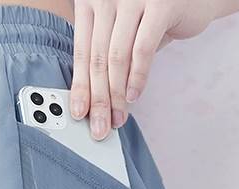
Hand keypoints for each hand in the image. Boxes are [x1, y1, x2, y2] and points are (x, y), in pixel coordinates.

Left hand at [69, 0, 216, 139]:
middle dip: (98, 99)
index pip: (81, 53)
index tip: (79, 114)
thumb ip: (105, 54)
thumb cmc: (153, 14)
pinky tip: (133, 97)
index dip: (80, 87)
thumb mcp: (121, 30)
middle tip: (99, 126)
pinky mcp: (160, 5)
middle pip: (97, 59)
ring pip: (117, 58)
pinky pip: (142, 50)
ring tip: (117, 117)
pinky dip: (137, 77)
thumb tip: (90, 98)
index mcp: (90, 1)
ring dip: (116, 94)